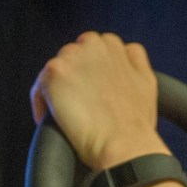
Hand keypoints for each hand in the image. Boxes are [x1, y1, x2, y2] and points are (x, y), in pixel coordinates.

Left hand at [30, 32, 169, 170]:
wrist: (124, 142)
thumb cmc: (135, 123)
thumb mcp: (146, 81)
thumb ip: (135, 61)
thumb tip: (126, 52)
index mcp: (113, 45)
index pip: (92, 49)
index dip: (89, 73)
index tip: (91, 92)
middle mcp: (93, 44)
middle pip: (72, 57)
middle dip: (73, 79)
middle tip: (77, 106)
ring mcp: (72, 56)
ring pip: (56, 71)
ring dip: (57, 90)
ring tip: (63, 116)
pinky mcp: (55, 72)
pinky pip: (39, 86)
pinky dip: (41, 104)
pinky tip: (48, 120)